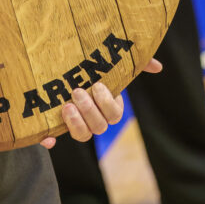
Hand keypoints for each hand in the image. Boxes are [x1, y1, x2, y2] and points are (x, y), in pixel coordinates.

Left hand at [40, 58, 161, 148]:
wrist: (63, 66)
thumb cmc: (91, 67)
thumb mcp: (110, 62)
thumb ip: (135, 63)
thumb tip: (158, 66)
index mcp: (109, 107)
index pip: (113, 115)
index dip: (106, 104)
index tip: (97, 85)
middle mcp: (94, 118)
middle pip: (99, 126)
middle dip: (89, 110)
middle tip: (77, 91)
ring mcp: (76, 123)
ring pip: (82, 135)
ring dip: (76, 123)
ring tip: (66, 105)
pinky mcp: (56, 124)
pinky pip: (54, 138)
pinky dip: (49, 140)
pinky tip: (46, 139)